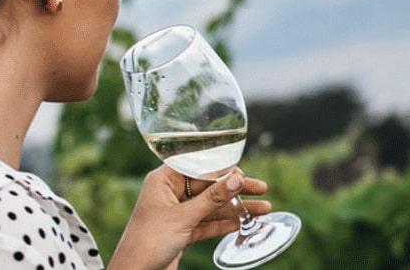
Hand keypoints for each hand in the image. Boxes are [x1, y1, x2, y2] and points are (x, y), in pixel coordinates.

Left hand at [109, 166, 272, 269]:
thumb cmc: (147, 242)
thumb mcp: (183, 218)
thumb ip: (212, 198)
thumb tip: (236, 179)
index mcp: (163, 181)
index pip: (199, 167)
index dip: (223, 168)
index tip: (244, 174)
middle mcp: (170, 194)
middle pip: (209, 186)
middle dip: (235, 190)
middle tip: (261, 189)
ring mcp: (177, 214)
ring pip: (212, 206)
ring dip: (236, 209)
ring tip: (262, 210)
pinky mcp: (182, 232)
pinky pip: (208, 223)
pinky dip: (225, 223)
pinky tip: (244, 223)